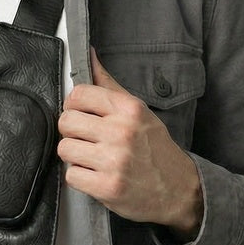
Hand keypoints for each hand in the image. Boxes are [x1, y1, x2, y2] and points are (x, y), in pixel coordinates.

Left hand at [57, 49, 202, 238]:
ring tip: (93, 158)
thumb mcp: (139, 111)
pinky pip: (71, 176)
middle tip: (87, 140)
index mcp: (129, 109)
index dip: (74, 106)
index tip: (81, 115)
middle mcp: (121, 132)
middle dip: (72, 132)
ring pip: (65, 149)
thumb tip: (89, 55)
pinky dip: (80, 178)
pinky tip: (96, 175)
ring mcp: (114, 161)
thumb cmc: (155, 149)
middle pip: (66, 122)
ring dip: (74, 156)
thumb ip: (110, 85)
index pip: (78, 94)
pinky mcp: (107, 187)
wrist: (178, 189)